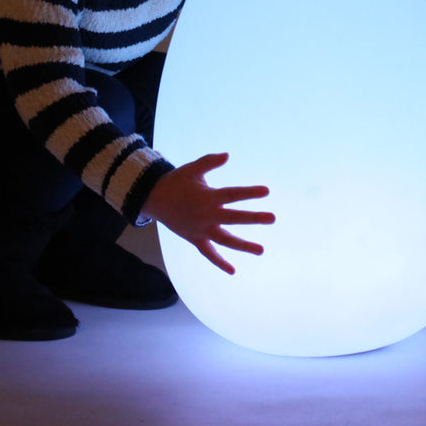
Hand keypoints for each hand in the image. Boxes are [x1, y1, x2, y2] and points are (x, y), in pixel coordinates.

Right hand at [143, 152, 274, 273]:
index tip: (266, 191)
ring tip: (261, 250)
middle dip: (253, 218)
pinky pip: (208, 253)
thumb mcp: (192, 169)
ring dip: (243, 246)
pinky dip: (219, 262)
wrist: (153, 198)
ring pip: (225, 240)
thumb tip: (227, 155)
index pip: (232, 194)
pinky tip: (232, 271)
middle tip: (272, 218)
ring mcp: (200, 229)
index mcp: (207, 197)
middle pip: (233, 218)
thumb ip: (209, 161)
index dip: (249, 193)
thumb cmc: (176, 181)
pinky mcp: (195, 238)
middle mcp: (205, 215)